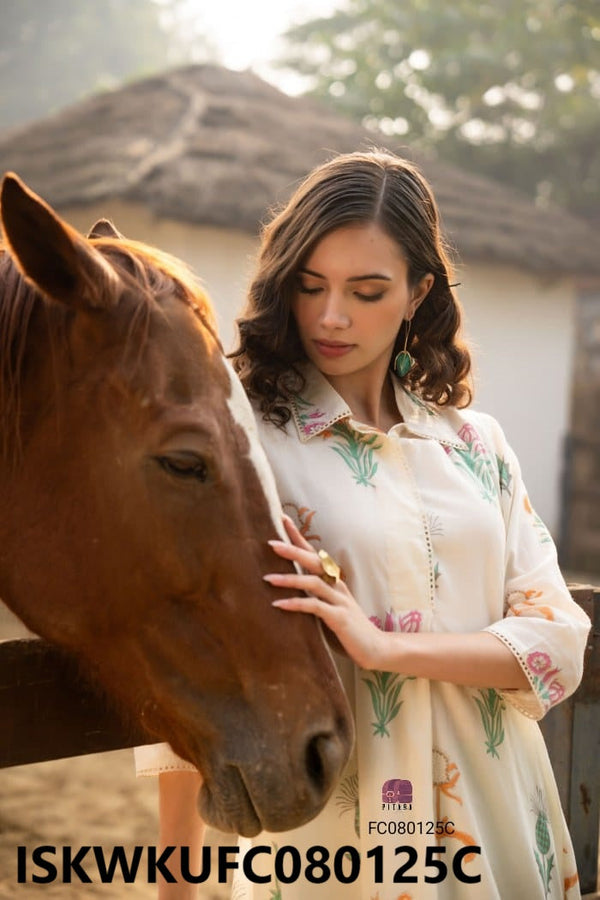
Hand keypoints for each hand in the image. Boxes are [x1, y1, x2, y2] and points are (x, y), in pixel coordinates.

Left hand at [264, 516, 385, 670]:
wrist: (375, 648)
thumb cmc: (349, 628)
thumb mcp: (330, 607)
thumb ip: (315, 596)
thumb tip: (290, 588)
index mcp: (334, 581)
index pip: (315, 554)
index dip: (299, 537)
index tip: (282, 519)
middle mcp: (337, 586)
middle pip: (314, 561)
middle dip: (293, 550)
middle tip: (270, 543)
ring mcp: (340, 601)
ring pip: (313, 582)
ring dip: (289, 578)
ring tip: (267, 578)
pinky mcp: (339, 617)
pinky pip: (315, 606)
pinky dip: (295, 604)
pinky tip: (279, 604)